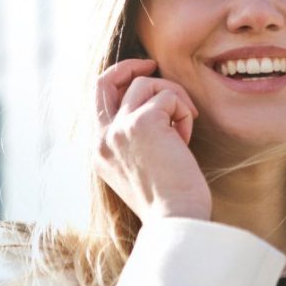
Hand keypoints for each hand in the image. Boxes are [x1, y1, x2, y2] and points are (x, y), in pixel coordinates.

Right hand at [95, 59, 211, 222]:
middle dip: (130, 66)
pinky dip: (184, 112)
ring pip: (146, 84)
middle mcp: (102, 138)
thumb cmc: (169, 201)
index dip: (120, 81)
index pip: (99, 100)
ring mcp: (119, 129)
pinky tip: (186, 139)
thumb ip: (135, 140)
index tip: (142, 76)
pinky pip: (169, 97)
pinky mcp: (143, 122)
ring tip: (184, 127)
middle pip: (106, 80)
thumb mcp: (140, 168)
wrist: (176, 221)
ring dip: (173, 98)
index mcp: (99, 151)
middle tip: (153, 64)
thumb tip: (154, 107)